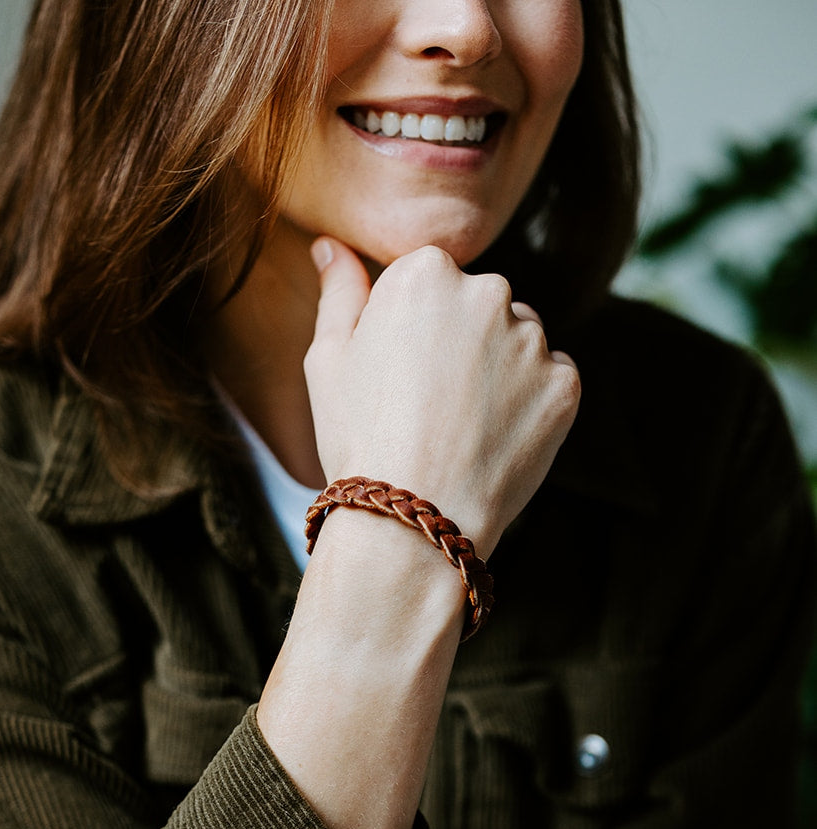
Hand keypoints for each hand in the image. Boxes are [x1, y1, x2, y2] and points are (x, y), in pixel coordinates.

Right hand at [304, 237, 579, 557]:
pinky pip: (549, 379)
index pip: (428, 279)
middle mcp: (487, 290)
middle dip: (460, 342)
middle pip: (478, 304)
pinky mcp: (564, 383)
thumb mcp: (327, 360)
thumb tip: (332, 246)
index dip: (411, 329)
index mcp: (424, 273)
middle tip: (428, 405)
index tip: (398, 373)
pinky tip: (491, 439)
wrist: (413, 518)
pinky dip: (527, 404)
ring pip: (517, 340)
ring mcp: (532, 338)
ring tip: (461, 426)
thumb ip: (339, 293)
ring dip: (497, 370)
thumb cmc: (358, 438)